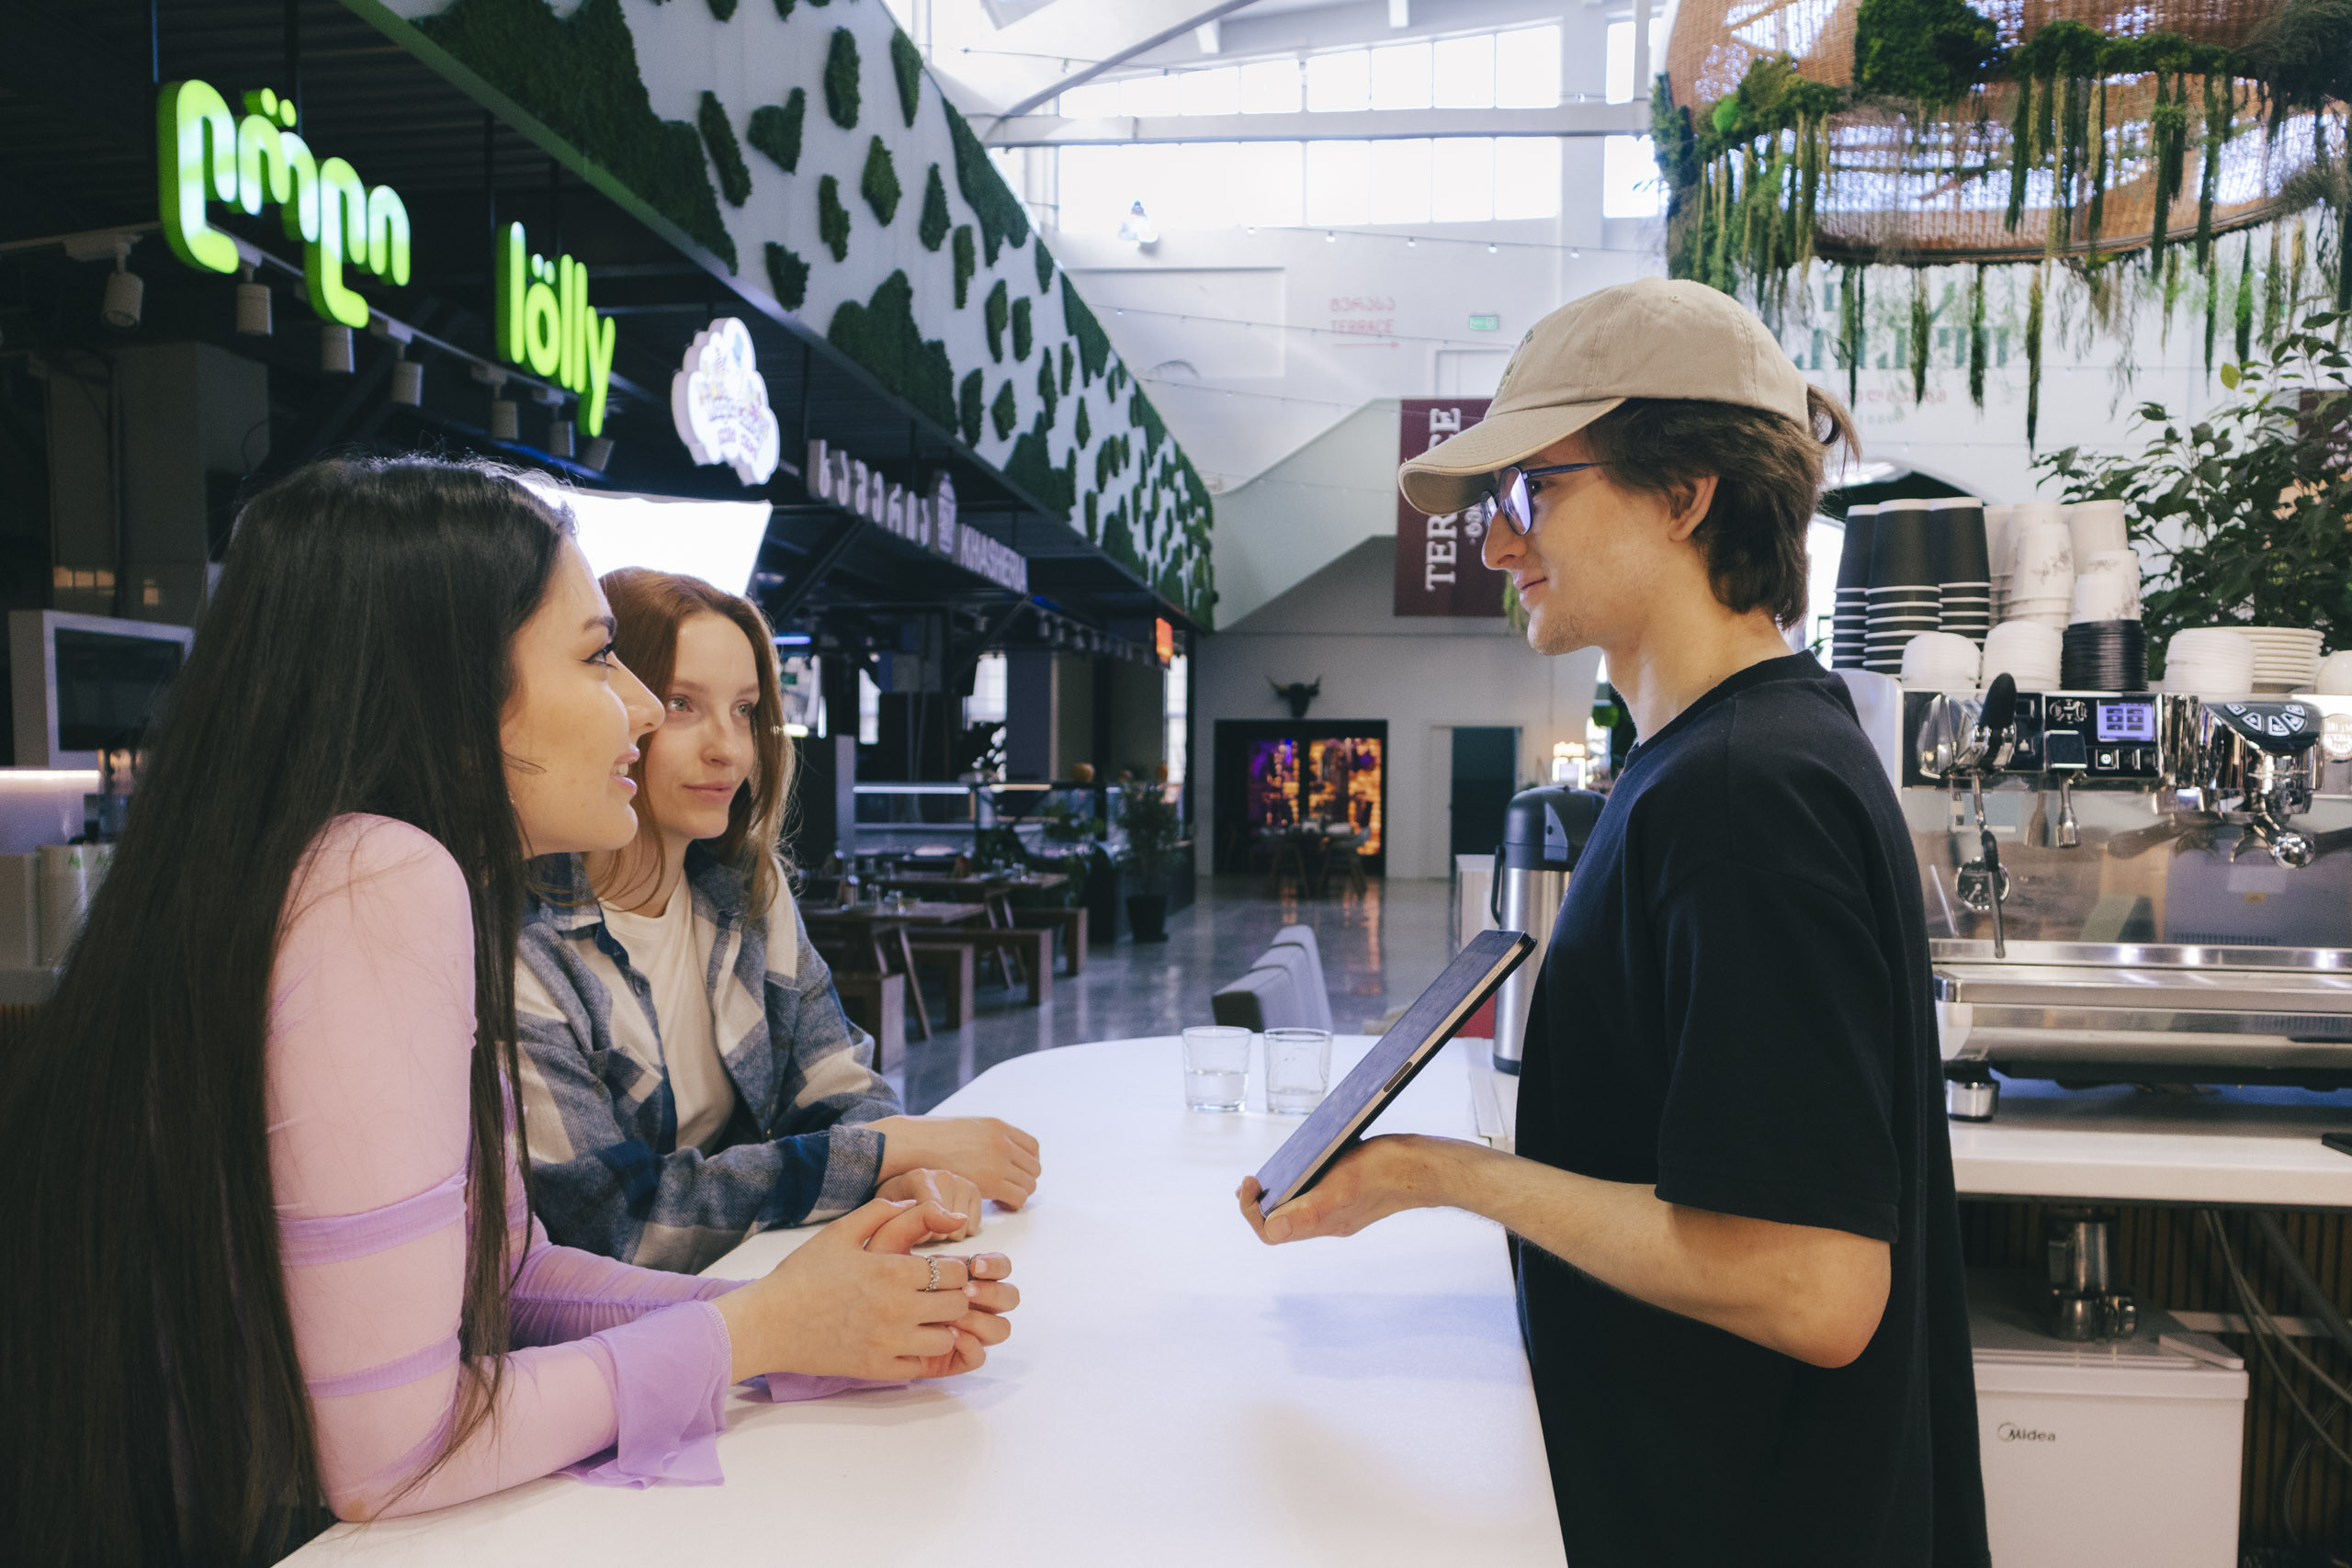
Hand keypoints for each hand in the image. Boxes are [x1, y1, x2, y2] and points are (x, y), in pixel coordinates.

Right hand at [715, 1197, 1007, 1381]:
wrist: (769, 1322)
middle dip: (953, 1296)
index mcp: (892, 1271)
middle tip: (937, 1294)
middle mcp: (898, 1309)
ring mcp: (889, 1343)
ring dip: (942, 1326)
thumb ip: (883, 1210)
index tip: (939, 1269)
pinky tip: (907, 1340)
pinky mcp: (877, 1369)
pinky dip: (921, 1353)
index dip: (953, 1269)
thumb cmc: (803, 1274)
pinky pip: (922, 1365)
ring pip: (946, 1338)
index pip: (954, 1272)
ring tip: (925, 1318)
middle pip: (957, 1305)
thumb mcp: (841, 1231)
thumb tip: (918, 1202)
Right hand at [869, 1115, 1041, 1209]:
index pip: (1032, 1147)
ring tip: (1001, 1198)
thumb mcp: (966, 1128)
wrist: (914, 1144)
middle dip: (1024, 1180)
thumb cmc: (931, 1139)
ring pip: (1029, 1184)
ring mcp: (999, 1161)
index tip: (1016, 1173)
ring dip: (1019, 1193)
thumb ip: (985, 1137)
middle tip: (1008, 1189)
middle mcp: (1003, 1142)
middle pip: (1034, 1167)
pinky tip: (997, 1204)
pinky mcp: (991, 1182)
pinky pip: (1019, 1197)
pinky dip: (1013, 1204)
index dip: (1027, 1163)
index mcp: (998, 1126)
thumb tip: (991, 1148)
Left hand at [876, 1167, 983, 1239]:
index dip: (925, 1232)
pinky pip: (973, 1227)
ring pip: (961, 1228)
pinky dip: (961, 1230)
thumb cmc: (895, 1203)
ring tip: (934, 1223)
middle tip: (922, 1227)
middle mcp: (943, 1176)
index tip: (921, 1239)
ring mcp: (961, 1182)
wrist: (906, 1188)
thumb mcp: (887, 1212)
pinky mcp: (974, 1191)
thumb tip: (925, 1234)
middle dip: (934, 1233)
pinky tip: (948, 1221)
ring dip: (947, 1233)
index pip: (933, 1211)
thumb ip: (901, 1221)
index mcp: (920, 1178)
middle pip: (946, 1226)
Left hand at [1236, 1135, 1454, 1244]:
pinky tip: (1304, 1161)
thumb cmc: (1384, 1173)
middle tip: (1253, 1179)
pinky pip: (1316, 1194)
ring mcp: (1339, 1208)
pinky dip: (1303, 1181)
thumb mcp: (1340, 1187)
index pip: (1272, 1232)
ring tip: (1271, 1172)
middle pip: (1281, 1222)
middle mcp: (1328, 1221)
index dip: (1252, 1210)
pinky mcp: (1349, 1193)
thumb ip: (1307, 1212)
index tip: (1250, 1182)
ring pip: (1298, 1208)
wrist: (1422, 1166)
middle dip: (1261, 1203)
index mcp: (1321, 1224)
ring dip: (1280, 1193)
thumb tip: (1270, 1229)